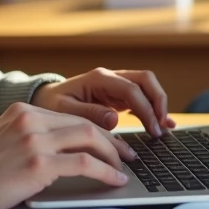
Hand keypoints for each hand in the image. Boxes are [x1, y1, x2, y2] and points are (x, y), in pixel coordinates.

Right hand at [0, 102, 134, 208]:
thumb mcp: (2, 142)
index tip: (110, 143)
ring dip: (112, 155)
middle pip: (84, 124)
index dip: (95, 130)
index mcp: (21, 111)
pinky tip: (114, 181)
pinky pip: (84, 163)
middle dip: (110, 141)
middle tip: (126, 155)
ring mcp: (34, 140)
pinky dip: (105, 171)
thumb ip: (29, 138)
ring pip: (89, 139)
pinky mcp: (37, 164)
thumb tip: (63, 151)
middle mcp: (30, 119)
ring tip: (123, 169)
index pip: (70, 116)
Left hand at [31, 68, 176, 137]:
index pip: (132, 90)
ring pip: (147, 87)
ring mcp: (115, 84)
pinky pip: (141, 97)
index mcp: (99, 78)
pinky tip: (162, 124)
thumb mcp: (64, 111)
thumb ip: (89, 114)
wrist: (45, 100)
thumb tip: (114, 119)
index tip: (153, 131)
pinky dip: (152, 109)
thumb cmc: (52, 105)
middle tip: (161, 127)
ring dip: (158, 105)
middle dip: (158, 101)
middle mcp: (110, 77)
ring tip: (164, 129)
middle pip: (145, 80)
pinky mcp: (117, 95)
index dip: (146, 110)